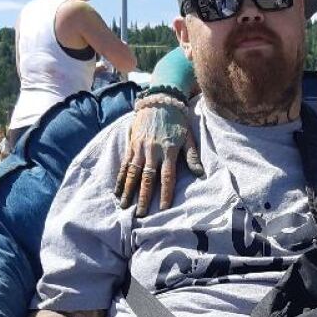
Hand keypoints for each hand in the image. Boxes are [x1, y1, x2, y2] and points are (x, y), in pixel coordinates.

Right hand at [115, 99, 203, 216]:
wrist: (161, 100)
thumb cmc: (177, 120)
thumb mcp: (188, 136)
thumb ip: (192, 156)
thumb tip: (200, 174)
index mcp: (169, 151)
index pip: (167, 176)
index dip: (165, 193)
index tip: (162, 208)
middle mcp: (152, 151)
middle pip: (147, 178)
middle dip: (143, 197)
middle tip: (140, 215)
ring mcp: (140, 148)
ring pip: (133, 173)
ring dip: (128, 191)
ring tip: (124, 206)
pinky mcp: (131, 145)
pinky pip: (124, 164)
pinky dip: (120, 178)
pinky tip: (117, 190)